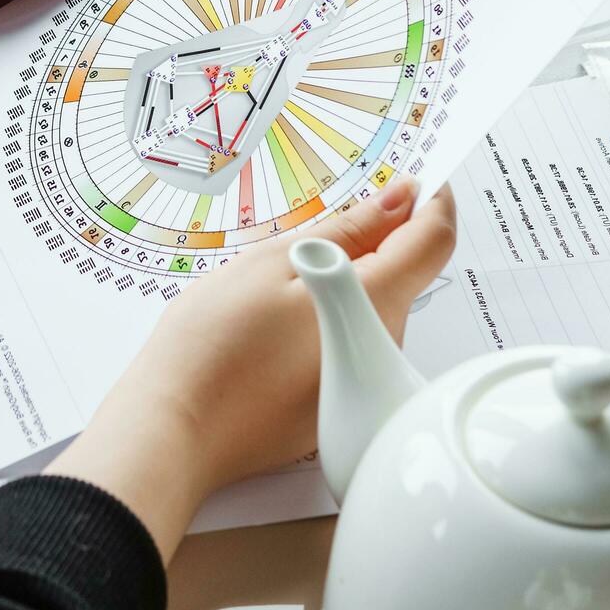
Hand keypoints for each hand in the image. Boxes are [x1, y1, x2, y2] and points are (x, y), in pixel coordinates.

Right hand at [46, 180, 456, 559]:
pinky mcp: (334, 403)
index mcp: (375, 303)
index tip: (407, 181)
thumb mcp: (273, 262)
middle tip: (302, 237)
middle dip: (366, 246)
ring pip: (366, 311)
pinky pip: (344, 345)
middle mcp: (383, 347)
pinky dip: (320, 324)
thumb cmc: (212, 347)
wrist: (175, 429)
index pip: (434, 239)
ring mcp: (360, 382)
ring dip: (336, 287)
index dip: (428, 200)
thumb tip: (399, 200)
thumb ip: (347, 230)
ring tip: (267, 291)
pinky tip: (267, 331)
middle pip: (399, 277)